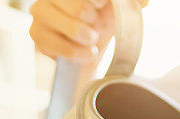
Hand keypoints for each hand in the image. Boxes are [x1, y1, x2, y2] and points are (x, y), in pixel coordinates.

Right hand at [29, 0, 148, 62]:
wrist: (88, 51)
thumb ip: (129, 2)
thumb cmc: (102, 23)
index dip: (95, 0)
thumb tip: (143, 1)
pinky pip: (57, 44)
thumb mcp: (117, 9)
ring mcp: (40, 12)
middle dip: (90, 16)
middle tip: (95, 25)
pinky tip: (87, 52)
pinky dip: (77, 51)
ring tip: (93, 40)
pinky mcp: (36, 34)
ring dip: (85, 35)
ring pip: (66, 22)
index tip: (101, 4)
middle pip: (76, 4)